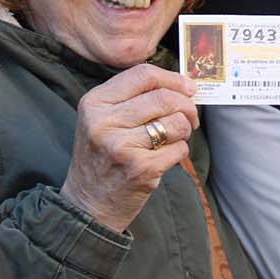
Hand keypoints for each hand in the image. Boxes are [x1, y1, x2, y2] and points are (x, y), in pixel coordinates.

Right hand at [60, 64, 199, 232]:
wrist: (88, 204)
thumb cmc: (102, 157)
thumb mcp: (102, 120)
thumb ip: (134, 97)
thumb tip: (184, 84)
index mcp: (94, 102)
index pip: (143, 74)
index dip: (173, 79)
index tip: (189, 87)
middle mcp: (104, 122)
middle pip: (164, 97)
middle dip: (187, 106)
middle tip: (191, 117)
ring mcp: (121, 146)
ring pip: (176, 123)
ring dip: (185, 130)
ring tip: (174, 138)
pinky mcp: (140, 168)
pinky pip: (179, 148)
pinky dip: (180, 151)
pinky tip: (166, 157)